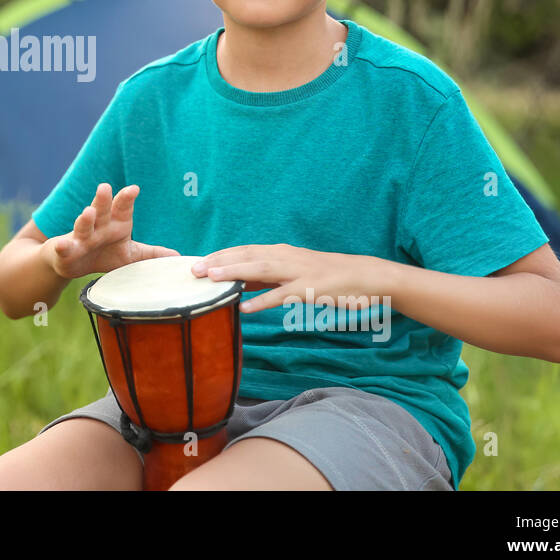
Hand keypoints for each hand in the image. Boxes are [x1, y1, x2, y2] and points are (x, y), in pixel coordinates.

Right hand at [45, 183, 178, 279]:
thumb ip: (150, 253)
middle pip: (101, 210)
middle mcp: (98, 226)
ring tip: (87, 212)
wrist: (72, 263)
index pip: (122, 208)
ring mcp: (80, 238)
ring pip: (83, 225)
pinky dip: (62, 247)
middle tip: (105, 187)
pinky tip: (62, 245)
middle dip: (103, 199)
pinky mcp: (66, 251)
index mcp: (115, 224)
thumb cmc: (103, 255)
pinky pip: (64, 248)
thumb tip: (177, 255)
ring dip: (85, 219)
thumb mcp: (129, 255)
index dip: (126, 198)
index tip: (134, 189)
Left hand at [191, 244, 384, 313]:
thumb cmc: (326, 276)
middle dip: (219, 262)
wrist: (364, 276)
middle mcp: (286, 257)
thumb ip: (267, 277)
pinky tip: (246, 308)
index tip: (197, 261)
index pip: (244, 251)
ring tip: (212, 279)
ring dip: (234, 273)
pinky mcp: (310, 289)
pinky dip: (263, 301)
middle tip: (194, 269)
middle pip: (247, 257)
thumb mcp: (293, 272)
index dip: (220, 255)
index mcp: (280, 252)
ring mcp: (298, 272)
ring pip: (261, 270)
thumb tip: (238, 284)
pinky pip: (283, 296)